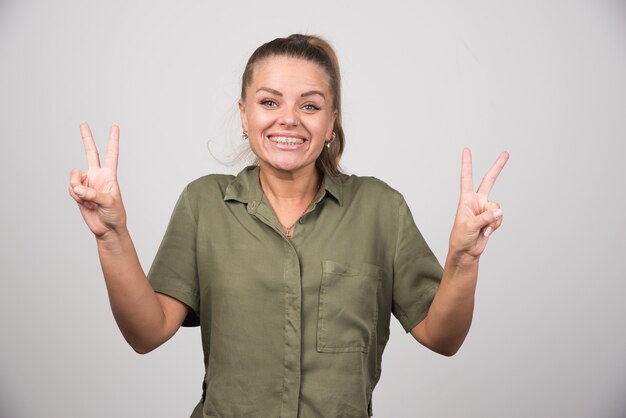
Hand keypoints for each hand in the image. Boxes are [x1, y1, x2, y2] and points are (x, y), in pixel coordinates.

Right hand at [69, 122, 125, 237]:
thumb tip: (77, 188)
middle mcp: (97, 175)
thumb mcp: (109, 203)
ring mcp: (87, 183)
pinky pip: (70, 188)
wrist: (106, 228)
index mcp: (109, 176)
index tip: (115, 127)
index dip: (113, 141)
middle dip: (87, 138)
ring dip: (77, 187)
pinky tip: (83, 203)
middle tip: (83, 123)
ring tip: (87, 199)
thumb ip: (93, 194)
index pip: (111, 154)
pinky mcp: (78, 191)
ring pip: (74, 176)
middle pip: (91, 153)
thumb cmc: (114, 214)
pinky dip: (74, 195)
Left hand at [449, 148, 508, 260]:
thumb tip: (499, 211)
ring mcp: (485, 209)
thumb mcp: (470, 226)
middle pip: (489, 180)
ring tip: (483, 229)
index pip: (466, 178)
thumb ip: (485, 217)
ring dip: (493, 220)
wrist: (466, 251)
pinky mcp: (492, 217)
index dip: (467, 164)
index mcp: (466, 199)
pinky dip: (495, 225)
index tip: (466, 150)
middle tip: (506, 153)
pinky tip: (487, 232)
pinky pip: (500, 217)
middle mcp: (477, 200)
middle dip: (498, 167)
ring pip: (497, 207)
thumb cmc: (461, 237)